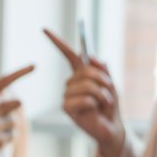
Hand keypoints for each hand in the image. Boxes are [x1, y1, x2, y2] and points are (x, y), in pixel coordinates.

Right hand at [0, 64, 33, 156]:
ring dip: (10, 128)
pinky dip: (8, 140)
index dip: (19, 73)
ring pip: (15, 122)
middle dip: (15, 111)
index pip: (3, 82)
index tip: (34, 66)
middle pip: (17, 103)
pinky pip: (13, 136)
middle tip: (4, 119)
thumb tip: (15, 99)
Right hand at [44, 27, 125, 156]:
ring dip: (101, 94)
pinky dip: (94, 104)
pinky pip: (83, 99)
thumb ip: (102, 68)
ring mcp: (67, 96)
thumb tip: (89, 56)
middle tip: (108, 91)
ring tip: (104, 103)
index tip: (44, 29)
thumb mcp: (110, 83)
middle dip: (102, 80)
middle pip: (85, 72)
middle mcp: (71, 83)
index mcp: (80, 74)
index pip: (68, 54)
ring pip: (86, 86)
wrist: (111, 126)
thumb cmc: (110, 105)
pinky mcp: (66, 108)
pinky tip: (95, 110)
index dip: (56, 42)